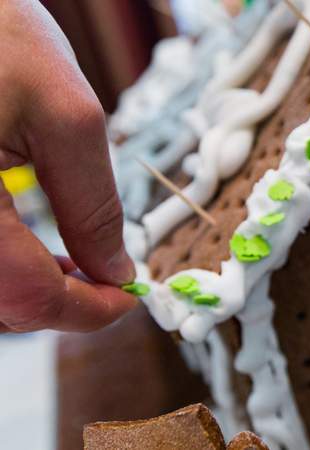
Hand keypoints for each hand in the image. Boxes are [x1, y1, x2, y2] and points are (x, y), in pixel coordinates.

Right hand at [0, 0, 135, 331]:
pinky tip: (36, 249)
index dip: (88, 311)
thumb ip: (93, 204)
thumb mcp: (64, 115)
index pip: (27, 299)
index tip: (131, 297)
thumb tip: (117, 270)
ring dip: (30, 292)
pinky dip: (5, 269)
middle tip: (111, 280)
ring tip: (80, 266)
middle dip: (61, 304)